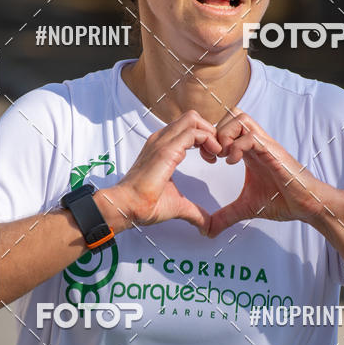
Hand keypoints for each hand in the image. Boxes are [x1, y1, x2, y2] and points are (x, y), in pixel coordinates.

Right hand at [107, 110, 221, 233]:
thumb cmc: (145, 204)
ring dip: (211, 134)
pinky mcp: (166, 150)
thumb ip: (195, 212)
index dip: (205, 138)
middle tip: (216, 153)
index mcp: (162, 146)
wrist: (127, 206)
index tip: (212, 158)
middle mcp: (162, 139)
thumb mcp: (177, 205)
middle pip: (192, 117)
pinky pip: (194, 132)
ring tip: (216, 154)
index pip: (188, 127)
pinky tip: (212, 157)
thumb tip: (207, 227)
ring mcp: (163, 141)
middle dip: (210, 131)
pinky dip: (209, 140)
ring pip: (193, 119)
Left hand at [207, 109, 326, 237]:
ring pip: (240, 117)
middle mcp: (256, 143)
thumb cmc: (282, 201)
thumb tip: (207, 231)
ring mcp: (265, 145)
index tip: (208, 159)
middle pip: (231, 114)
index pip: (225, 126)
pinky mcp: (273, 151)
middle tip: (213, 156)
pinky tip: (233, 163)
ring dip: (225, 135)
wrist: (307, 205)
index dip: (211, 138)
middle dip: (215, 132)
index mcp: (248, 151)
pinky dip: (237, 147)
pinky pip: (251, 136)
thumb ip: (225, 216)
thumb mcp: (245, 208)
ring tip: (224, 157)